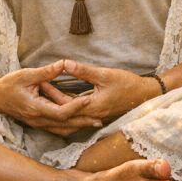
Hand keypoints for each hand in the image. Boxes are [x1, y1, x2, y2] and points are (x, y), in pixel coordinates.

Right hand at [0, 59, 103, 136]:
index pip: (60, 112)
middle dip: (82, 122)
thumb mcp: (27, 74)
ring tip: (93, 123)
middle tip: (100, 120)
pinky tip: (79, 123)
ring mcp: (37, 124)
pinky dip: (69, 126)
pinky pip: (56, 129)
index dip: (75, 107)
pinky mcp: (37, 123)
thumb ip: (47, 72)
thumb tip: (64, 63)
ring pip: (61, 130)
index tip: (88, 100)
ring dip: (78, 126)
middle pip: (64, 125)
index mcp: (35, 108)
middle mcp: (37, 120)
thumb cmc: (8, 84)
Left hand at [43, 60, 160, 123]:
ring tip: (44, 94)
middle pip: (64, 111)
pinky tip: (59, 100)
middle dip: (50, 100)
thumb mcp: (105, 74)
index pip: (64, 104)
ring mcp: (94, 117)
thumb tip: (65, 63)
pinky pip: (77, 114)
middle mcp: (91, 116)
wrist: (145, 96)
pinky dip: (67, 107)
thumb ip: (83, 71)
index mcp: (92, 107)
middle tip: (37, 88)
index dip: (51, 93)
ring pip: (70, 115)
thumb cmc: (127, 84)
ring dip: (57, 105)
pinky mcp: (97, 114)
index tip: (40, 82)